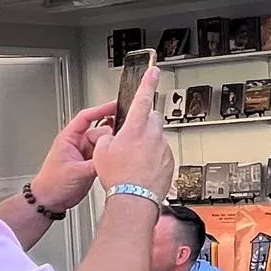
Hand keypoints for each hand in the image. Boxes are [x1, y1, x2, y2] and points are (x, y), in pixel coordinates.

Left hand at [28, 100, 117, 211]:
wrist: (49, 201)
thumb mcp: (76, 172)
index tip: (115, 105)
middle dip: (109, 138)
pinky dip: (110, 159)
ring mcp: (85, 154)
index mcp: (69, 139)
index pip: (86, 117)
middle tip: (117, 145)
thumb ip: (96, 164)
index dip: (101, 109)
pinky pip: (104, 156)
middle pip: (100, 132)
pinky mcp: (91, 164)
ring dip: (110, 150)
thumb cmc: (52, 184)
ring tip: (115, 157)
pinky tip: (114, 163)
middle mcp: (78, 144)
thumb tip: (112, 157)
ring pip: (104, 145)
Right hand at [93, 67, 174, 197]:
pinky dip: (153, 159)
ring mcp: (163, 148)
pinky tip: (142, 170)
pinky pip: (161, 154)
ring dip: (147, 144)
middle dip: (143, 123)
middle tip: (131, 138)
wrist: (134, 198)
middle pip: (151, 119)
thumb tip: (110, 138)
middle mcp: (153, 135)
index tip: (154, 71)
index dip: (148, 81)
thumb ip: (107, 138)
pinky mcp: (170, 161)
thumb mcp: (101, 152)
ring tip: (134, 161)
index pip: (144, 97)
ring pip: (156, 138)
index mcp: (136, 127)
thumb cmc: (118, 177)